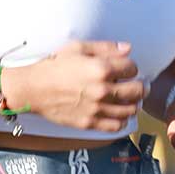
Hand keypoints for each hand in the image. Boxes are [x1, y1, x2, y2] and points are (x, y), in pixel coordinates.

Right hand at [7, 41, 146, 132]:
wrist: (33, 89)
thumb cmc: (53, 66)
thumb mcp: (77, 48)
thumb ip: (105, 48)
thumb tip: (127, 49)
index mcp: (101, 69)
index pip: (132, 68)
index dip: (131, 67)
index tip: (126, 68)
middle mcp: (103, 90)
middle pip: (138, 90)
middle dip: (141, 85)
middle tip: (138, 84)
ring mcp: (97, 109)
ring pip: (130, 109)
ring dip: (134, 103)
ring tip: (129, 99)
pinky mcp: (90, 123)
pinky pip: (116, 125)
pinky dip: (122, 120)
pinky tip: (118, 113)